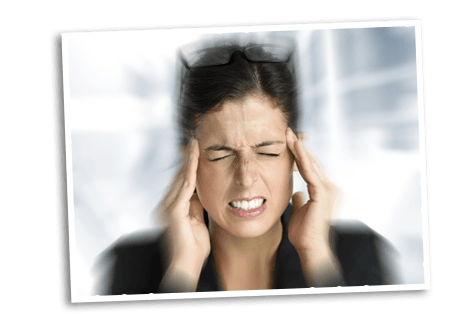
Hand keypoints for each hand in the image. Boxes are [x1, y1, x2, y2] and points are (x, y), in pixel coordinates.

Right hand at [158, 138, 209, 290]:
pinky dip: (191, 170)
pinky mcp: (174, 210)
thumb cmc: (193, 248)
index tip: (195, 150)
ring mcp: (168, 206)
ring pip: (181, 177)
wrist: (186, 265)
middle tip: (194, 140)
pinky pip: (186, 186)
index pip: (181, 181)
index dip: (188, 165)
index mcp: (172, 207)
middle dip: (187, 157)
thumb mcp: (197, 220)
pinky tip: (195, 158)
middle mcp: (166, 204)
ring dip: (189, 159)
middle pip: (179, 176)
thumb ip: (196, 205)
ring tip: (195, 143)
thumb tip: (200, 192)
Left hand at [285, 128, 337, 254]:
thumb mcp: (300, 212)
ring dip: (299, 148)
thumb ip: (300, 200)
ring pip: (311, 163)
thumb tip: (297, 193)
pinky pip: (310, 171)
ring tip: (288, 134)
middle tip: (288, 131)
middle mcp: (329, 187)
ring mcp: (328, 189)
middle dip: (299, 146)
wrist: (310, 248)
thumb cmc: (304, 234)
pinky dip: (302, 158)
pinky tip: (295, 146)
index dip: (300, 154)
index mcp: (323, 190)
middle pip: (311, 162)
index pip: (310, 168)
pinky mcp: (323, 193)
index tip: (289, 141)